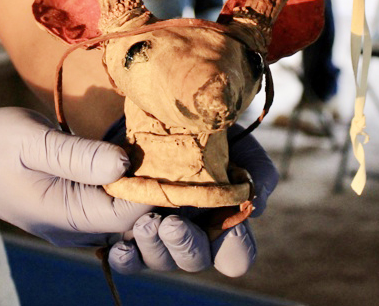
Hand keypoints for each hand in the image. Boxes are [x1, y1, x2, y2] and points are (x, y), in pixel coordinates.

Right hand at [0, 107, 152, 246]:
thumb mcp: (34, 141)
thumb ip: (78, 155)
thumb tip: (123, 164)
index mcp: (65, 215)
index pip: (129, 214)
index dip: (153, 187)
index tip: (166, 153)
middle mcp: (73, 229)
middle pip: (132, 220)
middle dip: (152, 189)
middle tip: (165, 148)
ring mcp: (73, 223)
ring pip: (123, 215)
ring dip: (139, 186)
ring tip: (151, 149)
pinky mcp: (72, 210)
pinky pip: (108, 206)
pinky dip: (123, 187)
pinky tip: (130, 157)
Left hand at [107, 128, 278, 276]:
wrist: (158, 117)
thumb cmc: (206, 134)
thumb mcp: (238, 142)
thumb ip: (257, 169)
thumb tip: (256, 201)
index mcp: (223, 221)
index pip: (236, 254)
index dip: (236, 247)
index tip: (229, 228)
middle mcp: (194, 235)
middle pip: (196, 260)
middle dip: (185, 245)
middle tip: (171, 223)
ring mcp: (162, 238)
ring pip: (162, 260)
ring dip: (154, 246)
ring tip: (144, 223)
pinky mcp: (131, 235)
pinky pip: (129, 260)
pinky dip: (126, 258)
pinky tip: (121, 248)